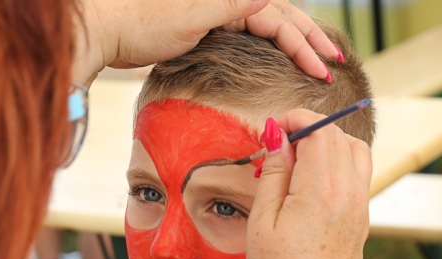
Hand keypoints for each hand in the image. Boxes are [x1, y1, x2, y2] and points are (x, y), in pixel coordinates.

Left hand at [73, 0, 338, 83]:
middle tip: (334, 63)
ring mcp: (217, 11)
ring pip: (267, 24)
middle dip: (309, 41)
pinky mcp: (206, 24)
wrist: (106, 27)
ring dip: (293, 42)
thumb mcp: (190, 16)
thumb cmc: (141, 23)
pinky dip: (269, 44)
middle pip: (280, 18)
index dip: (304, 45)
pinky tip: (279, 54)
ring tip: (317, 58)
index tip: (325, 69)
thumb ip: (231, 5)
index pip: (279, 20)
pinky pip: (249, 32)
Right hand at [246, 109, 371, 258]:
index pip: (320, 129)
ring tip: (297, 163)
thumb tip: (278, 137)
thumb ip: (274, 174)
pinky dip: (338, 165)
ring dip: (328, 144)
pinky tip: (311, 186)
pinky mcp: (362, 222)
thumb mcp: (263, 222)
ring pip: (355, 152)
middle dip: (310, 129)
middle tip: (279, 147)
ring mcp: (360, 208)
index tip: (272, 128)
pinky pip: (358, 176)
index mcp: (322, 190)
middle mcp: (349, 194)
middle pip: (339, 136)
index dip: (296, 119)